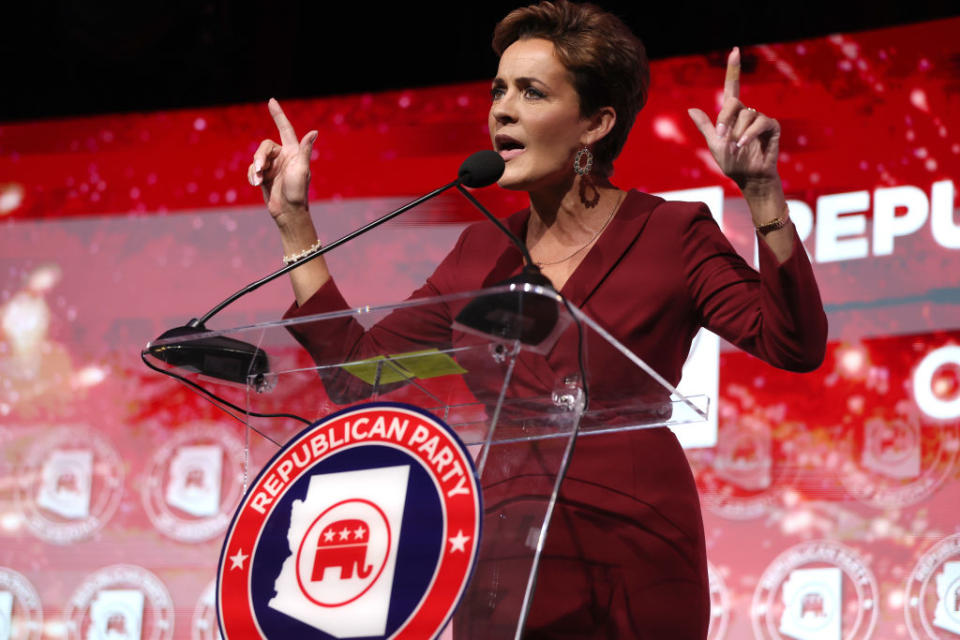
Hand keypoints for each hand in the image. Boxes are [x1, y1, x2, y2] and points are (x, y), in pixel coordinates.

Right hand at [247, 98, 317, 223]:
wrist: (288, 212)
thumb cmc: (297, 191)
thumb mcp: (302, 170)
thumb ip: (305, 150)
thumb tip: (314, 132)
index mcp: (293, 152)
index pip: (285, 128)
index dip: (278, 114)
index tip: (272, 100)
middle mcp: (283, 156)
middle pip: (265, 146)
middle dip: (259, 157)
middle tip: (258, 170)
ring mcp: (273, 166)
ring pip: (256, 158)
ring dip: (254, 169)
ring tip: (257, 181)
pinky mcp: (264, 176)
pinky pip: (251, 169)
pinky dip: (251, 176)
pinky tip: (255, 184)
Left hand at [688, 47, 780, 193]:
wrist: (748, 178)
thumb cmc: (732, 163)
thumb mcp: (714, 144)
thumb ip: (705, 126)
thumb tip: (690, 109)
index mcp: (732, 115)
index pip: (732, 87)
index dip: (733, 69)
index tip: (735, 50)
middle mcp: (747, 113)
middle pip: (734, 102)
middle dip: (725, 119)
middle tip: (723, 137)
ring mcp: (760, 119)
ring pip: (746, 114)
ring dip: (738, 132)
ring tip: (736, 147)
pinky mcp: (772, 127)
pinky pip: (761, 122)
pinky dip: (750, 134)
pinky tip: (743, 145)